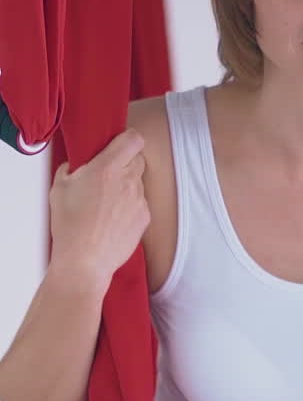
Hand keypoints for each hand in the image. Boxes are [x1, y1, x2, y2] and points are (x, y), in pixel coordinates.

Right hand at [48, 129, 150, 291]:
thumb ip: (71, 167)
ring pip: (138, 182)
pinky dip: (130, 206)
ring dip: (126, 186)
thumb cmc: (70, 226)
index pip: (133, 139)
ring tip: (105, 203)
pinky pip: (140, 203)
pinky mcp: (144, 218)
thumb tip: (77, 164)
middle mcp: (128, 181)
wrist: (84, 261)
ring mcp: (139, 200)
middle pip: (137, 159)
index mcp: (107, 168)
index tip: (118, 144)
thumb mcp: (59, 187)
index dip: (127, 139)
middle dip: (125, 163)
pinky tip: (112, 218)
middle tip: (107, 175)